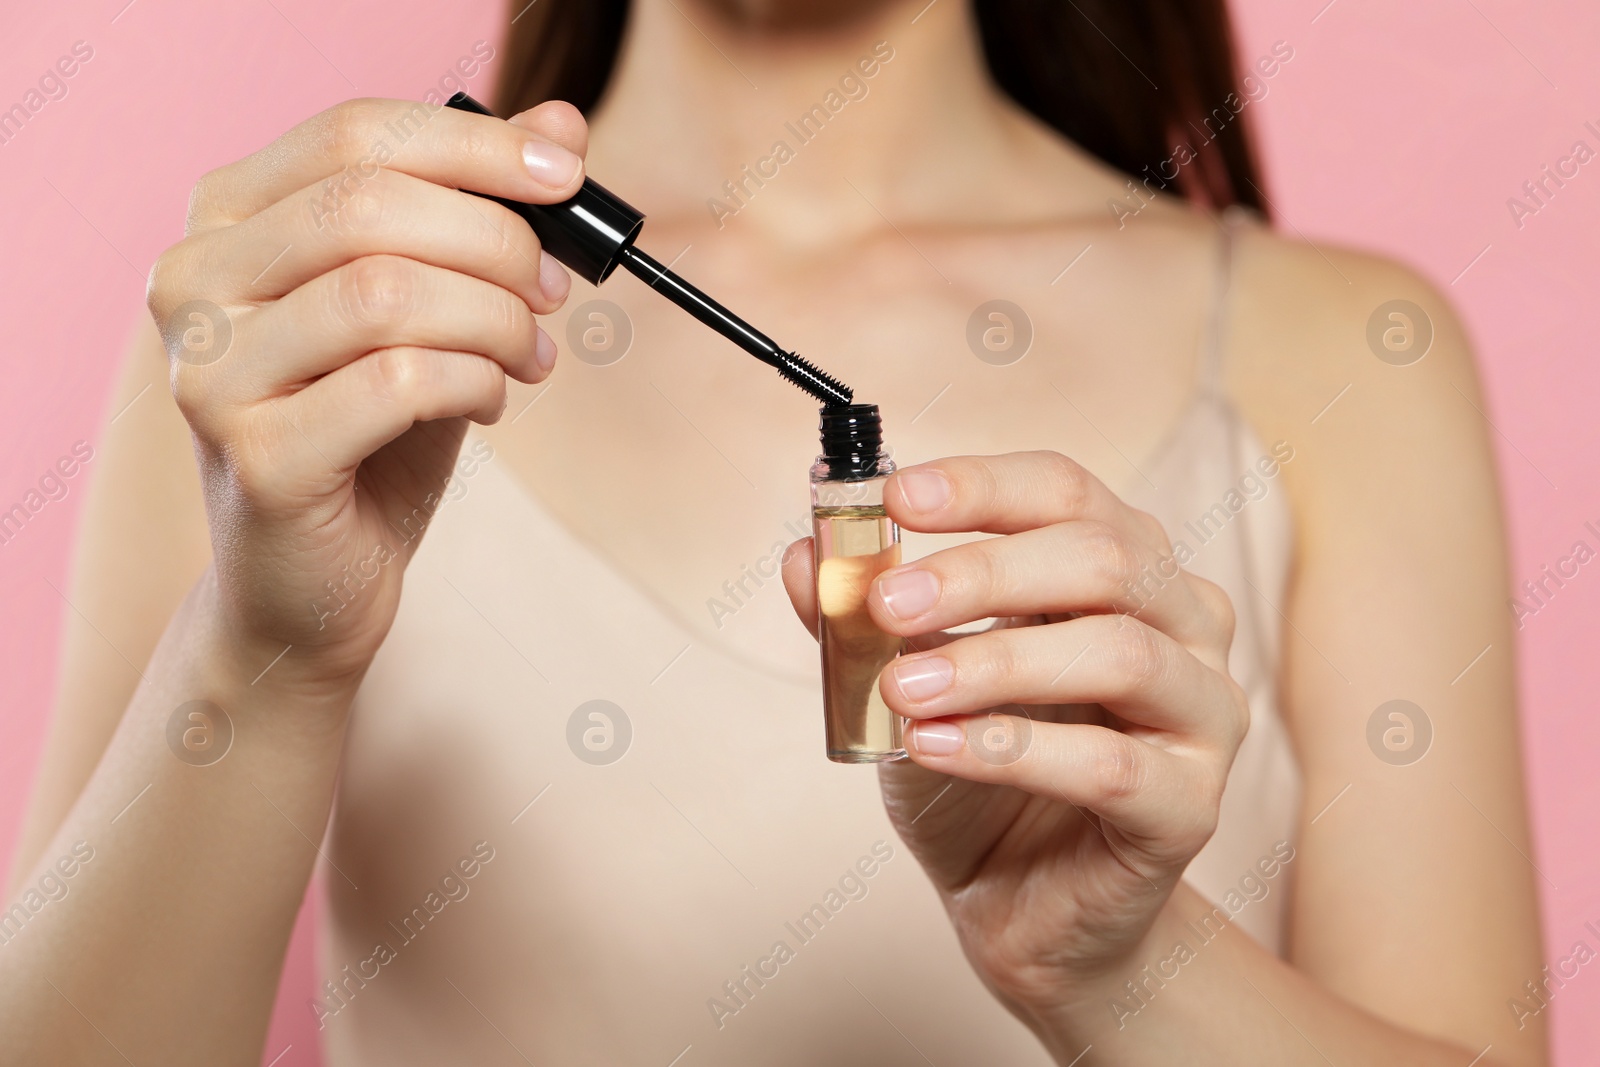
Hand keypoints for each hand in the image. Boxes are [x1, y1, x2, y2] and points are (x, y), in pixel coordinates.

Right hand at [147, 97, 585, 688]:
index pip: (352, 134)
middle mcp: (194, 282)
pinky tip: (488, 403)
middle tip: (554, 292)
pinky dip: (474, 384)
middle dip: (496, 241)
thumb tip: (562, 124)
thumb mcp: (433, 307)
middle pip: (369, 203)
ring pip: (387, 292)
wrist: (312, 585)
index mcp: (228, 219)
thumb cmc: (370, 434)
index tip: (566, 174)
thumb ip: (482, 211)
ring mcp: (211, 372)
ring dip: (495, 320)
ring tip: (530, 356)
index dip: (474, 145)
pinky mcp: (257, 458)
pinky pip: (399, 383)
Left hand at [784, 452, 1247, 1033]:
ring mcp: (1203, 715)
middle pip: (1106, 558)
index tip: (896, 496)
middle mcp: (1185, 625)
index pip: (1068, 492)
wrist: (1018, 903)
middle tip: (888, 602)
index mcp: (1127, 568)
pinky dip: (1012, 750)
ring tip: (904, 688)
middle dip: (985, 572)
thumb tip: (807, 555)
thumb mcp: (904, 680)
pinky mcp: (1189, 807)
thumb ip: (863, 619)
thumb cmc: (977, 770)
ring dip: (996, 662)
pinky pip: (1109, 766)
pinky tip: (935, 748)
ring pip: (1120, 655)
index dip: (984, 485)